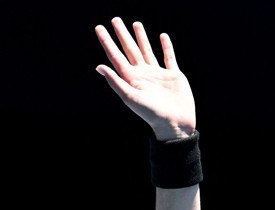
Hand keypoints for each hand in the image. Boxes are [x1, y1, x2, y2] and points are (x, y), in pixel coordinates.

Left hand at [95, 18, 195, 139]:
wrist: (175, 123)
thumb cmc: (151, 113)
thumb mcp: (131, 97)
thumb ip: (116, 81)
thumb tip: (99, 67)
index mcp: (131, 79)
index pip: (116, 57)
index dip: (107, 42)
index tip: (99, 28)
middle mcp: (143, 75)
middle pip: (130, 50)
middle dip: (122, 35)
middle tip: (115, 20)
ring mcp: (158, 74)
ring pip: (147, 51)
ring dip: (141, 38)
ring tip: (135, 24)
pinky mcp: (173, 75)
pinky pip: (168, 57)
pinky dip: (166, 46)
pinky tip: (162, 37)